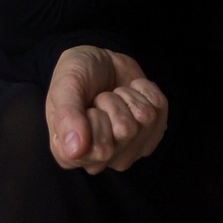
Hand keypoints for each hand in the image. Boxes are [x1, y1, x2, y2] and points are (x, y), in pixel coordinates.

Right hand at [47, 47, 167, 173]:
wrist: (96, 62)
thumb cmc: (75, 76)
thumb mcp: (62, 88)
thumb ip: (66, 118)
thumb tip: (75, 151)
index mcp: (71, 155)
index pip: (99, 149)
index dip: (95, 118)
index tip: (86, 108)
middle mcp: (100, 160)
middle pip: (126, 130)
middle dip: (112, 103)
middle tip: (98, 100)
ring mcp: (129, 151)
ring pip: (145, 117)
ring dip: (127, 96)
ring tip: (112, 95)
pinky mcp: (151, 135)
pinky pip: (160, 107)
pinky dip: (144, 90)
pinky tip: (129, 93)